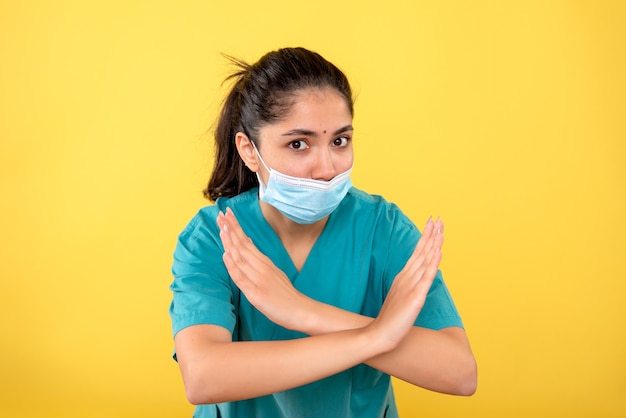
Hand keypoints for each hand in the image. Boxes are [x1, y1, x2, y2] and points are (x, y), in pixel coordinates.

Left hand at [217, 208, 311, 330]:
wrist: (300, 309)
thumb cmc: (286, 294)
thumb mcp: (273, 271)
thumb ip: (259, 259)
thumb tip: (246, 242)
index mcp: (264, 262)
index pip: (246, 240)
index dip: (235, 227)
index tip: (226, 213)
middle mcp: (261, 266)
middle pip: (242, 244)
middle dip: (230, 228)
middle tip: (220, 213)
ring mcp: (258, 278)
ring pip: (240, 256)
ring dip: (230, 241)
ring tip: (222, 227)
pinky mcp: (256, 292)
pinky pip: (241, 277)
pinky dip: (233, 265)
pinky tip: (226, 255)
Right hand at [367, 217, 443, 351]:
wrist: (378, 334)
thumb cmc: (389, 319)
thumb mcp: (399, 297)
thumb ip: (407, 286)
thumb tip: (416, 278)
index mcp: (404, 277)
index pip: (417, 253)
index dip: (425, 238)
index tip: (432, 224)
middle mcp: (407, 278)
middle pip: (421, 252)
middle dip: (431, 235)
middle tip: (438, 219)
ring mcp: (411, 286)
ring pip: (424, 260)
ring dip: (433, 243)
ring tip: (440, 229)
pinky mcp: (415, 297)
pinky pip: (426, 277)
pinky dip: (432, 263)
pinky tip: (438, 252)